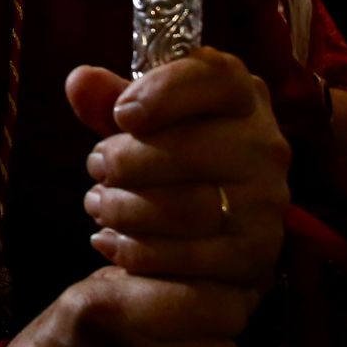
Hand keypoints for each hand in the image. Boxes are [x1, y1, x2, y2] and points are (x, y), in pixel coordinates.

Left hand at [0, 50, 289, 346]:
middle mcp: (267, 152)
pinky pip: (192, 264)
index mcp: (241, 99)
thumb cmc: (154, 174)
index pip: (220, 76)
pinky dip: (141, 258)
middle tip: (97, 169)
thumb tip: (80, 79)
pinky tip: (115, 251)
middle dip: (127, 162)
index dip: (168, 90)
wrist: (188, 259)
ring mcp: (266, 213)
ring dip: (129, 211)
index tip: (122, 112)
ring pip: (191, 208)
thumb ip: (107, 100)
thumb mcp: (127, 131)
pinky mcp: (250, 270)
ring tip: (102, 210)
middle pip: (193, 150)